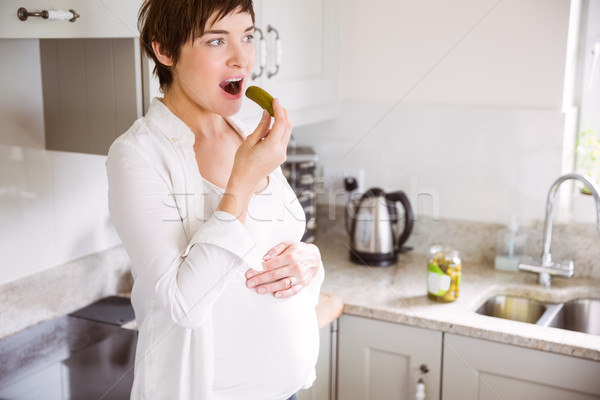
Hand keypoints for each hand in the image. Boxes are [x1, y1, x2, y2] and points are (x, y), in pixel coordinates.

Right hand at [217, 99, 291, 221]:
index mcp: (273, 146)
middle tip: (274, 104)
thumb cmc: (243, 163)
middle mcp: (281, 150)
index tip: (274, 99)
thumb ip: (261, 126)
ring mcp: (282, 154)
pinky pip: (283, 140)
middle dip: (283, 113)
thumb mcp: (250, 141)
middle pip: (288, 126)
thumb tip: (267, 113)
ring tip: (270, 114)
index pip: (281, 122)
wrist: (244, 181)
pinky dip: (279, 131)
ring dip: (281, 121)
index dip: (279, 109)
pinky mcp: (280, 157)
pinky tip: (269, 128)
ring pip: (287, 132)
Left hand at [245, 241, 320, 297]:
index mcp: (290, 256)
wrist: (315, 257)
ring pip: (283, 284)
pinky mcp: (303, 284)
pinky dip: (285, 294)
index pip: (271, 264)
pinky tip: (276, 295)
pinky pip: (294, 291)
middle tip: (249, 283)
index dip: (258, 269)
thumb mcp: (288, 244)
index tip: (249, 273)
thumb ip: (275, 250)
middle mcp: (295, 267)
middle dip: (260, 279)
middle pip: (275, 275)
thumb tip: (264, 258)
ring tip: (259, 290)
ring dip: (270, 288)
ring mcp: (300, 277)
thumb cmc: (298, 250)